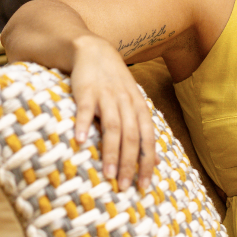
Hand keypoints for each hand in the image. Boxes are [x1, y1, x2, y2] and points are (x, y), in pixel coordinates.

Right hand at [71, 35, 156, 192]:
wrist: (93, 50)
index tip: (144, 185)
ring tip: (109, 174)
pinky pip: (85, 109)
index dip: (147, 162)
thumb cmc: (114, 83)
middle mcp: (125, 102)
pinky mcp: (86, 90)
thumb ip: (144, 130)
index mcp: (139, 107)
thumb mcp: (134, 103)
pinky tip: (79, 141)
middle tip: (125, 186)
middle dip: (130, 163)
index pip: (147, 138)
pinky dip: (83, 124)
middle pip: (131, 136)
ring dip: (111, 152)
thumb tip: (157, 160)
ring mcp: (106, 96)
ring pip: (113, 126)